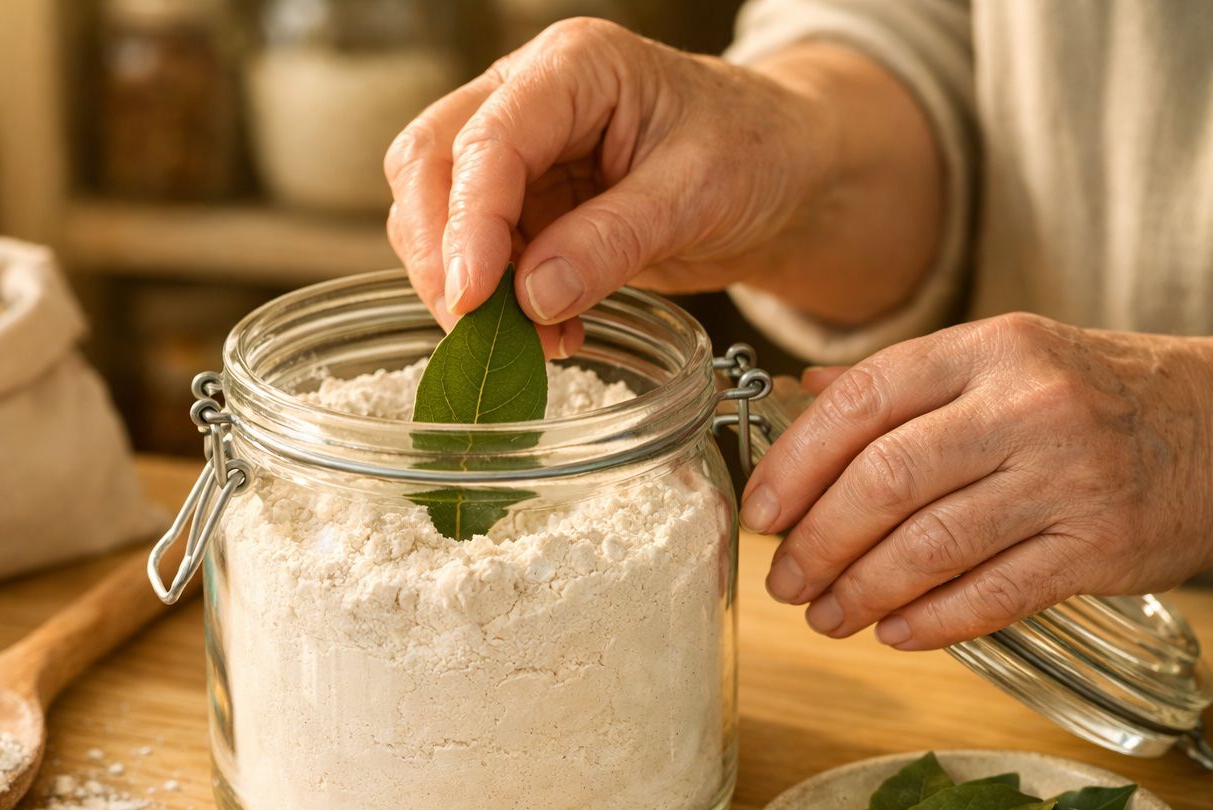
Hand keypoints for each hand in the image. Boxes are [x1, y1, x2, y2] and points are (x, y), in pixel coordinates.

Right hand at [383, 18, 838, 354]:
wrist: (783, 173)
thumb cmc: (756, 151)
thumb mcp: (700, 193)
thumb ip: (614, 240)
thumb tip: (532, 297)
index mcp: (574, 67)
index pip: (487, 140)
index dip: (467, 223)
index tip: (473, 297)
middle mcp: (528, 97)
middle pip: (429, 164)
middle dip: (440, 253)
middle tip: (476, 328)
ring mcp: (518, 152)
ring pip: (436, 213)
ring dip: (466, 287)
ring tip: (535, 339)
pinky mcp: (523, 205)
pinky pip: (479, 255)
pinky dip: (498, 303)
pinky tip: (550, 331)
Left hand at [742, 313, 1212, 648]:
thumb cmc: (1092, 393)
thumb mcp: (1001, 360)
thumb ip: (903, 383)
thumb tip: (799, 394)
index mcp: (986, 350)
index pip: (862, 401)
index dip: (795, 463)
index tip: (760, 511)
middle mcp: (1025, 407)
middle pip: (886, 480)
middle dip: (817, 541)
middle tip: (784, 581)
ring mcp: (1068, 477)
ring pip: (932, 545)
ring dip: (861, 592)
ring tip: (824, 617)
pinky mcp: (1102, 546)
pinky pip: (995, 594)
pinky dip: (933, 622)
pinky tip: (893, 634)